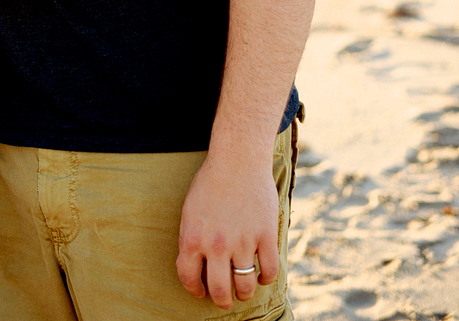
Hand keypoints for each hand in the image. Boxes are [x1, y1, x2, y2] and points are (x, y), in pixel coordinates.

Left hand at [176, 152, 278, 309]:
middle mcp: (217, 244)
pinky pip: (270, 271)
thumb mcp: (190, 210)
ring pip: (246, 286)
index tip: (201, 291)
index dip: (195, 290)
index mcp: (194, 237)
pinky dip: (266, 278)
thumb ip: (192, 239)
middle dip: (222, 301)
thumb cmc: (211, 182)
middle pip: (220, 291)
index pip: (189, 278)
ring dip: (245, 292)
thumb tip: (195, 267)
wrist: (238, 158)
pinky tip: (262, 273)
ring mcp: (243, 241)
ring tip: (244, 289)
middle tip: (225, 300)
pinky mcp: (265, 235)